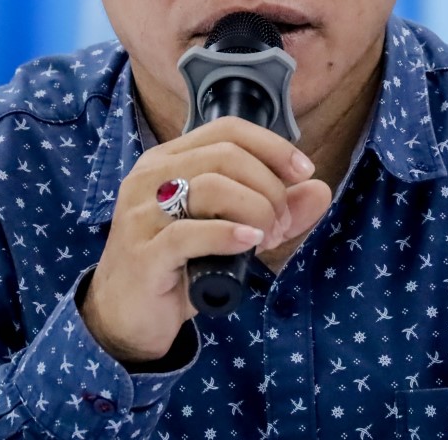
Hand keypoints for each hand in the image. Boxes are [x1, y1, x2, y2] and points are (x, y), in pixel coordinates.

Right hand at [79, 116, 332, 363]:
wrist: (128, 317)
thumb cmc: (179, 266)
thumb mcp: (230, 232)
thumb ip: (274, 209)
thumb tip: (320, 190)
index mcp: (168, 160)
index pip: (227, 129)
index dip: (272, 146)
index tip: (304, 172)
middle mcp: (150, 176)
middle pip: (225, 157)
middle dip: (269, 188)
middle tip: (283, 225)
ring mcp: (141, 213)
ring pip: (210, 188)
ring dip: (255, 210)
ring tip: (268, 238)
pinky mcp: (142, 253)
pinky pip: (188, 233)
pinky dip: (227, 234)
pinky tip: (249, 243)